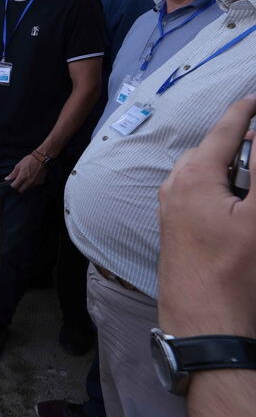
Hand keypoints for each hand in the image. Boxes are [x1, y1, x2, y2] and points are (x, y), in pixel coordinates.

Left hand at [4, 154, 46, 192]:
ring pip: (28, 188)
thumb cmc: (29, 160)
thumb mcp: (19, 166)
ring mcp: (35, 183)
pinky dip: (32, 183)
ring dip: (25, 185)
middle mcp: (29, 182)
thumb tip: (7, 179)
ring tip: (26, 177)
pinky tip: (32, 177)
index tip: (12, 183)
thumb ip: (13, 174)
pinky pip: (34, 185)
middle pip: (21, 190)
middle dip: (18, 187)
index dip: (12, 186)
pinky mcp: (40, 182)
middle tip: (18, 182)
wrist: (42, 158)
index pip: (14, 187)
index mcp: (22, 177)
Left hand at [158, 95, 255, 336]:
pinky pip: (195, 193)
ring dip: (227, 167)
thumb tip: (255, 137)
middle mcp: (174, 186)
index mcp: (194, 175)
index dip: (244, 112)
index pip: (224, 130)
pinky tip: (235, 202)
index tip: (253, 97)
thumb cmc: (234, 270)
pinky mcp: (173, 227)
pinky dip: (217, 187)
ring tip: (247, 174)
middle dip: (237, 142)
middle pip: (211, 150)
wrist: (204, 319)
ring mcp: (170, 207)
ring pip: (202, 172)